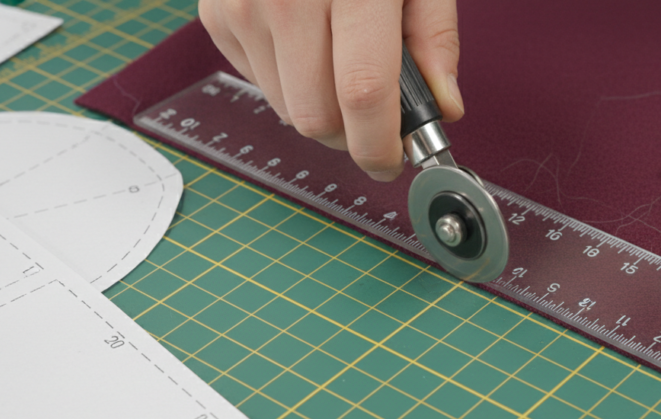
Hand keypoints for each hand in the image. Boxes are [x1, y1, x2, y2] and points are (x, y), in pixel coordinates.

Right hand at [199, 0, 463, 180]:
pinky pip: (261, 84)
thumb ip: (434, 37)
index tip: (394, 161)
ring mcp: (244, 7)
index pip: (362, 92)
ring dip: (322, 109)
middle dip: (352, 134)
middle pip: (317, 117)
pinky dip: (289, 82)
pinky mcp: (218, 15)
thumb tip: (443, 107)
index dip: (380, 143)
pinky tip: (307, 45)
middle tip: (375, 116)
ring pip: (287, 111)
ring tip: (341, 62)